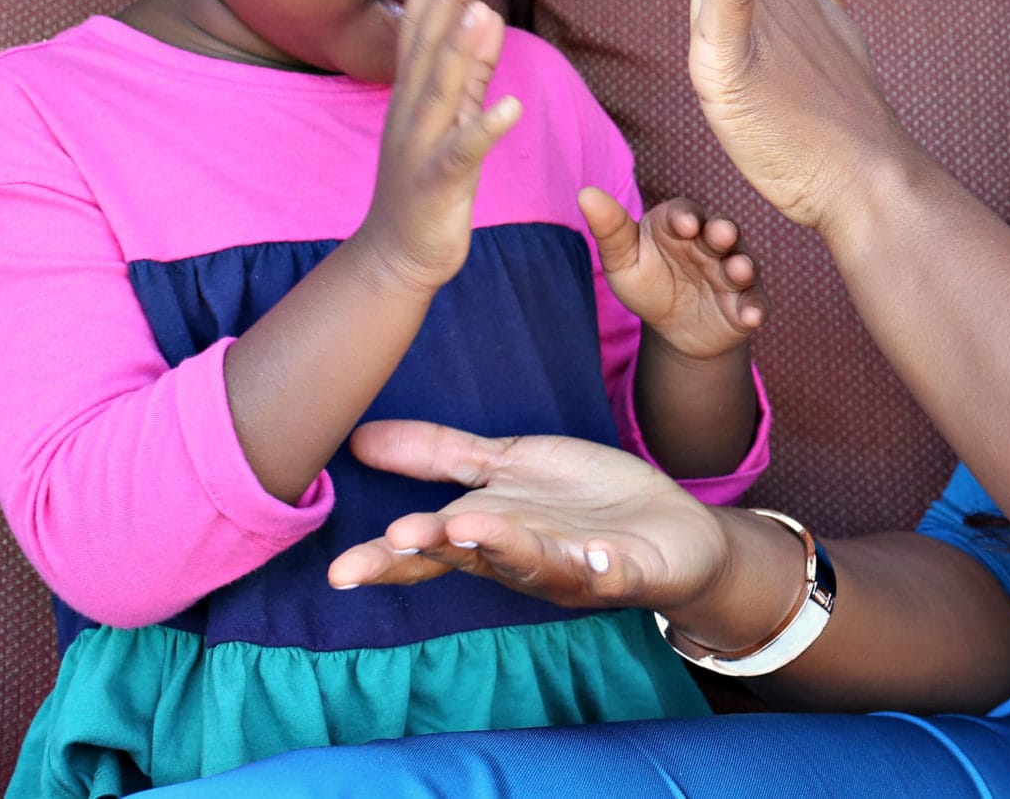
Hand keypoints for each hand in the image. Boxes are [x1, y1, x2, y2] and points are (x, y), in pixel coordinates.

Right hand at [327, 421, 777, 628]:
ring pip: (533, 564)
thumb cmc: (581, 502)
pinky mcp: (627, 570)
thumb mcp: (504, 467)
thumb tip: (357, 437)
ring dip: (503, 550)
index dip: (385, 561)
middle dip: (434, 551)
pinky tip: (595, 557)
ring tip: (471, 529)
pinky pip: (612, 573)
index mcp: (488, 532)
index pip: (427, 551)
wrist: (671, 530)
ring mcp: (574, 566)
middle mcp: (521, 558)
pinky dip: (602, 568)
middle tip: (397, 539)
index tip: (339, 571)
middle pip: (470, 559)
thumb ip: (437, 455)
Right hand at [356, 0, 521, 291]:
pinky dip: (486, 128)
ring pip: (442, 91)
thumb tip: (488, 14)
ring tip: (482, 11)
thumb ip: (473, 68)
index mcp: (412, 94)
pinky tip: (511, 107)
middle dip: (447, 1)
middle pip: (428, 49)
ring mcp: (420, 146)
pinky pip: (464, 152)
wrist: (398, 253)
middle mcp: (410, 112)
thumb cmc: (427, 179)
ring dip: (462, 51)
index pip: (420, 30)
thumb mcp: (451, 114)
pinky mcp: (438, 181)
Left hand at [581, 190, 767, 359]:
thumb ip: (610, 229)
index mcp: (680, 225)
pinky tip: (751, 315)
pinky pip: (755, 301)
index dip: (684, 216)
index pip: (684, 212)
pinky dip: (755, 307)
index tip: (683, 223)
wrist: (674, 329)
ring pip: (742, 262)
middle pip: (721, 231)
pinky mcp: (746, 301)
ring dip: (742, 265)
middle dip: (722, 231)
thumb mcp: (623, 261)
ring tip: (739, 270)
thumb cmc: (648, 283)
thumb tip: (585, 193)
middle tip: (721, 233)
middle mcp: (711, 243)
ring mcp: (732, 271)